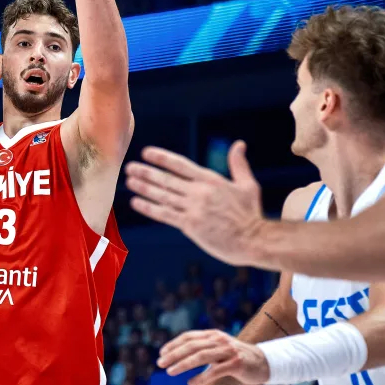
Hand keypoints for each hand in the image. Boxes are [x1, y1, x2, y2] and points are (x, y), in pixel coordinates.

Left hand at [125, 140, 267, 266]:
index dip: (161, 158)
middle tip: (129, 167)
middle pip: (167, 179)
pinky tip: (137, 202)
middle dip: (146, 172)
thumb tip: (239, 144)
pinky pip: (165, 214)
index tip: (146, 153)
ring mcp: (193, 209)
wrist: (254, 240)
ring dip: (144, 188)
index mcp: (211, 180)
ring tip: (129, 181)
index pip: (180, 165)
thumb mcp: (248, 184)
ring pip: (163, 196)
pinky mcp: (190, 225)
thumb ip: (239, 164)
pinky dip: (149, 208)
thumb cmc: (251, 214)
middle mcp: (199, 192)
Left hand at [158, 330, 269, 384]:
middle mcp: (220, 340)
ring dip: (183, 364)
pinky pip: (215, 371)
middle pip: (192, 345)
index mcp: (213, 335)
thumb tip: (180, 354)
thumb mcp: (219, 348)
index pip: (189, 337)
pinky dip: (201, 377)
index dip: (173, 344)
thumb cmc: (236, 357)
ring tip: (170, 372)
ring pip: (201, 356)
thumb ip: (203, 348)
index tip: (161, 353)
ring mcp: (228, 351)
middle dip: (174, 354)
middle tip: (160, 363)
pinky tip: (190, 383)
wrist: (264, 362)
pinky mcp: (236, 364)